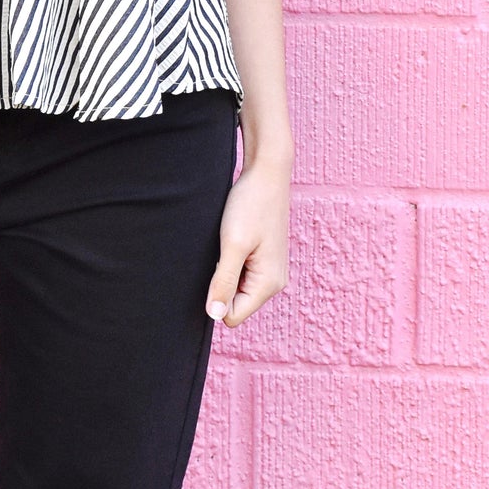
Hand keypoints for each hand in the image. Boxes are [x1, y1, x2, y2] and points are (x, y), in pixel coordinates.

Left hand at [204, 151, 290, 327]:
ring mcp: (270, 270)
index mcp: (268, 284)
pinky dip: (231, 261)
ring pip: (236, 288)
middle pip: (234, 304)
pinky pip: (241, 274)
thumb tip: (214, 315)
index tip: (215, 266)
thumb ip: (223, 282)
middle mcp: (274, 282)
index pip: (231, 316)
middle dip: (220, 283)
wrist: (266, 172)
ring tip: (227, 243)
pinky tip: (231, 239)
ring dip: (225, 270)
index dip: (214, 296)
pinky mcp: (264, 258)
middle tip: (221, 252)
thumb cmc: (250, 205)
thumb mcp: (233, 245)